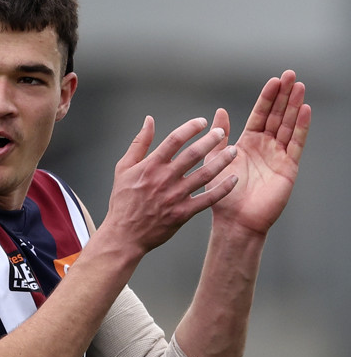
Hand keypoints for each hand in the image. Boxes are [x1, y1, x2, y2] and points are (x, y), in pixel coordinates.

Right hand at [105, 113, 237, 253]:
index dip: (191, 127)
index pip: (175, 139)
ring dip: (222, 161)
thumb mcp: (123, 168)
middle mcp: (165, 179)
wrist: (124, 235)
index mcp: (151, 166)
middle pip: (194, 154)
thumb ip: (139, 143)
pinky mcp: (183, 213)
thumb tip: (149, 120)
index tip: (202, 122)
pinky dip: (223, 189)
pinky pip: (208, 199)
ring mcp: (175, 197)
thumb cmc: (123, 202)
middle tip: (221, 133)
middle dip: (211, 140)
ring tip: (233, 151)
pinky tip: (233, 179)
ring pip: (205, 174)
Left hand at [206, 70, 310, 234]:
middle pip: (278, 116)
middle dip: (284, 96)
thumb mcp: (216, 161)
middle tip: (291, 75)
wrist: (235, 221)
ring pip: (288, 126)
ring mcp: (278, 156)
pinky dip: (301, 127)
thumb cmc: (223, 196)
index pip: (260, 115)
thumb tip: (220, 111)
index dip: (268, 98)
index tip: (274, 80)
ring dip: (294, 106)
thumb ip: (220, 137)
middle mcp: (265, 147)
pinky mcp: (288, 167)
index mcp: (248, 143)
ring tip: (300, 86)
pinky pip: (296, 144)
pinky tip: (305, 110)